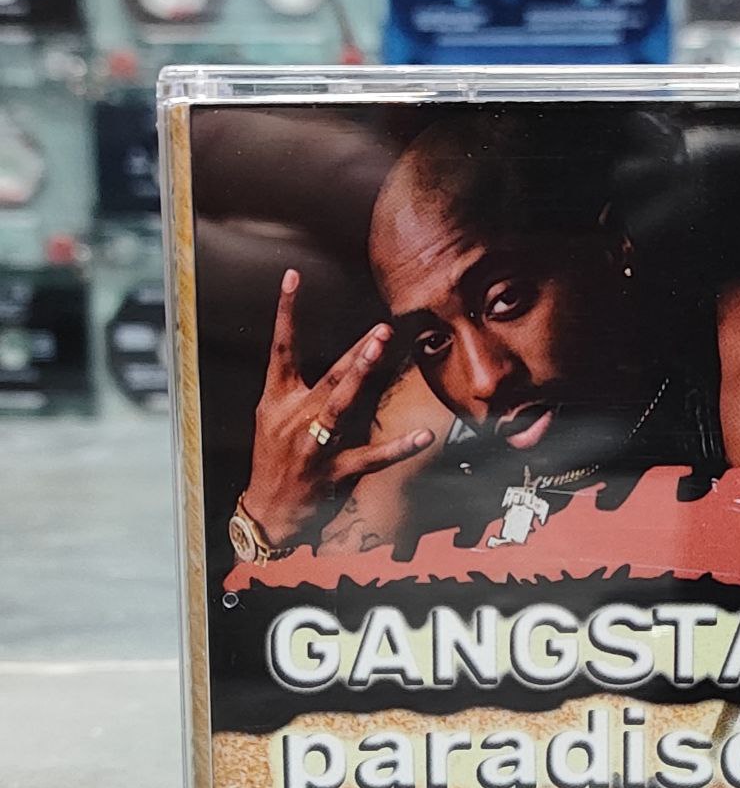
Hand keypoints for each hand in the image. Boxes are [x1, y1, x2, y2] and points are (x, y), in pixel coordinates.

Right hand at [242, 268, 433, 546]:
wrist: (268, 511)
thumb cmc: (274, 460)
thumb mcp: (273, 418)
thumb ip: (300, 388)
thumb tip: (340, 363)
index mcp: (278, 400)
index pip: (281, 348)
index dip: (286, 312)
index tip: (293, 277)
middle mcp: (296, 417)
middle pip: (328, 377)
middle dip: (355, 353)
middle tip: (380, 329)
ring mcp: (315, 445)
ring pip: (342, 406)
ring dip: (362, 377)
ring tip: (382, 351)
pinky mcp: (334, 471)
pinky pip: (372, 457)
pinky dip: (398, 447)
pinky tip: (422, 436)